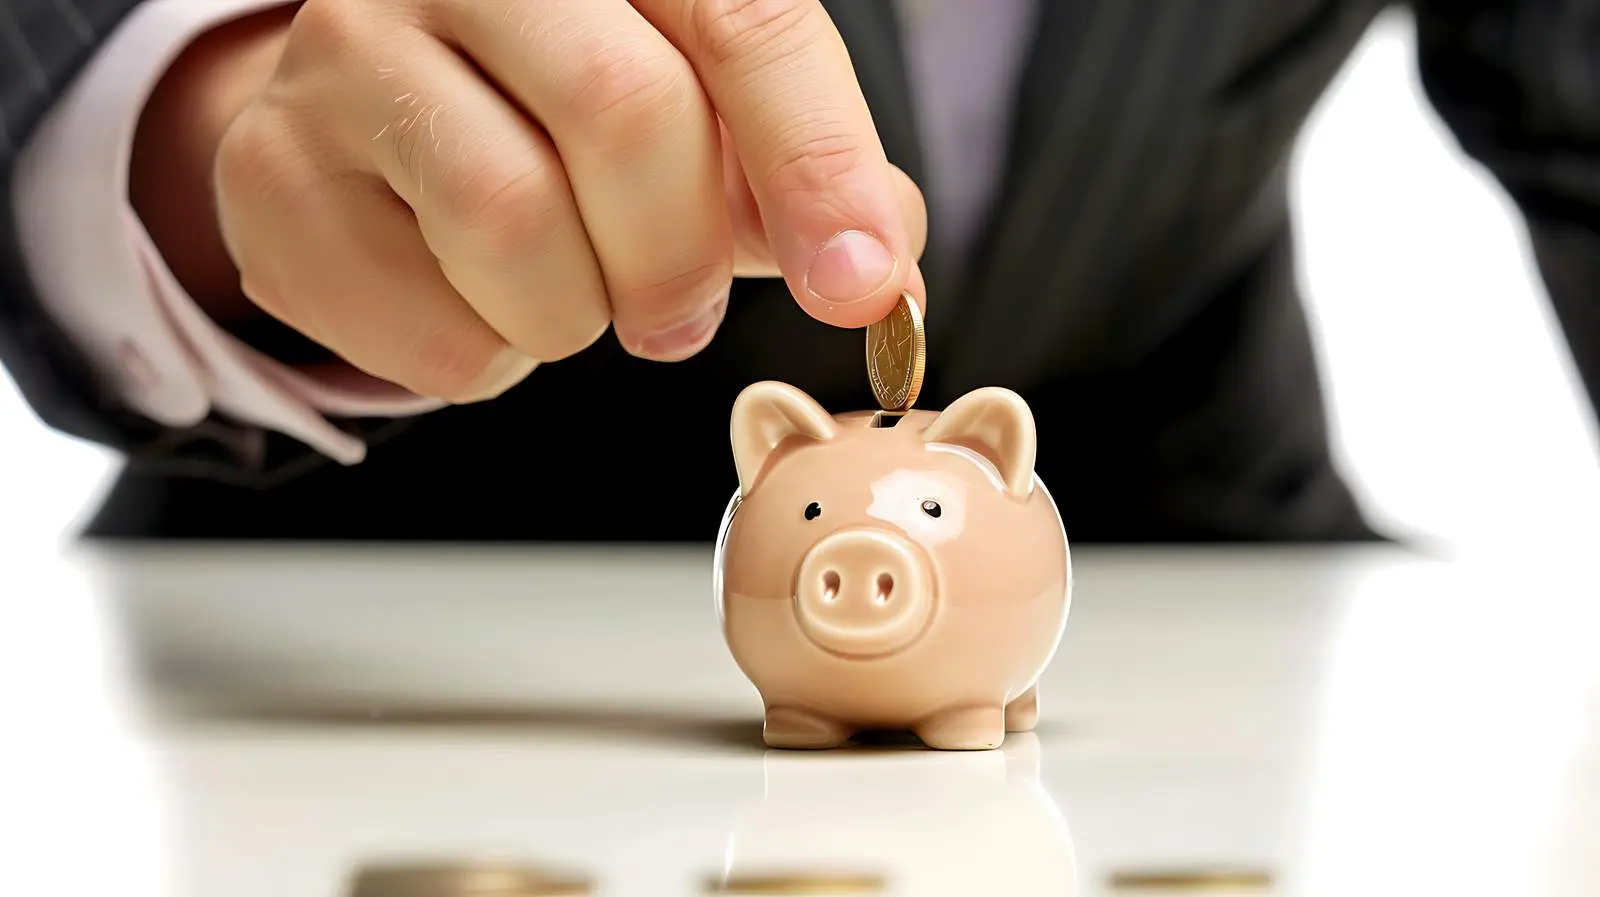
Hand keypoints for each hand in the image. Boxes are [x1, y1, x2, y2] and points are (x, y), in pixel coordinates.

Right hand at [148, 0, 927, 402]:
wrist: (376, 121)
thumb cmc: (562, 113)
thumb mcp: (702, 114)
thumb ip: (794, 170)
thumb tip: (880, 266)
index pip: (743, 20)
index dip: (819, 163)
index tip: (863, 286)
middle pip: (626, 116)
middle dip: (682, 257)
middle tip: (677, 311)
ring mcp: (340, 55)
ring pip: (513, 225)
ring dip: (580, 313)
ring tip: (571, 292)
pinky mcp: (273, 176)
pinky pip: (434, 330)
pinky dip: (493, 357)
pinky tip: (477, 299)